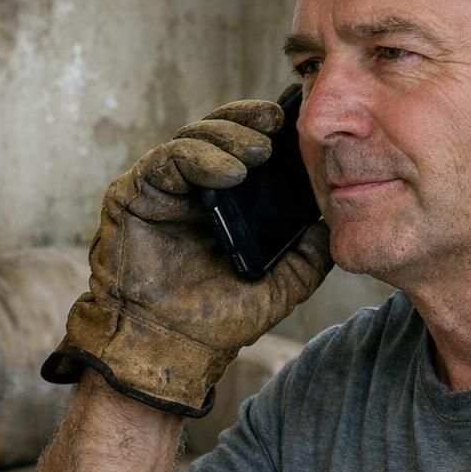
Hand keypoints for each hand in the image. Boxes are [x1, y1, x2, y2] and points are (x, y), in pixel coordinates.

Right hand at [43, 90, 331, 415]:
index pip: (244, 146)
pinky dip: (198, 159)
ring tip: (260, 150)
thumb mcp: (284, 281)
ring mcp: (162, 190)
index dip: (267, 129)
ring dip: (228, 137)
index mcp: (225, 201)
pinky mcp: (134, 196)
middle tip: (278, 122)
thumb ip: (310, 249)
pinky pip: (165, 162)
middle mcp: (191, 188)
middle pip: (218, 132)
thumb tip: (337, 214)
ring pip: (192, 138)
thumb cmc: (219, 320)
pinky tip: (229, 173)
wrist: (173, 351)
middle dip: (248, 121)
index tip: (297, 122)